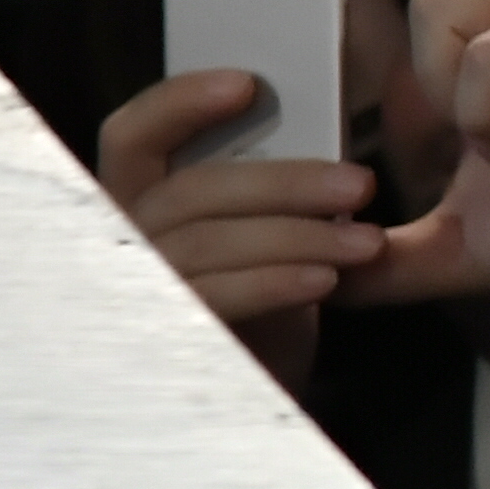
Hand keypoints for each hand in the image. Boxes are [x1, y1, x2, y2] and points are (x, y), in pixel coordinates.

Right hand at [97, 69, 374, 384]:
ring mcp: (135, 291)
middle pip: (186, 191)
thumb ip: (267, 190)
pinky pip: (214, 296)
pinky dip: (274, 283)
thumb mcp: (264, 237)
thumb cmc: (261, 312)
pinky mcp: (162, 337)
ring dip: (295, 237)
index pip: (131, 135)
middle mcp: (122, 242)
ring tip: (367, 243)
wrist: (256, 404)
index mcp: (137, 203)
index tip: (247, 84)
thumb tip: (323, 133)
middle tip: (359, 184)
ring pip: (204, 242)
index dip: (178, 102)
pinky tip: (327, 282)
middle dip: (280, 182)